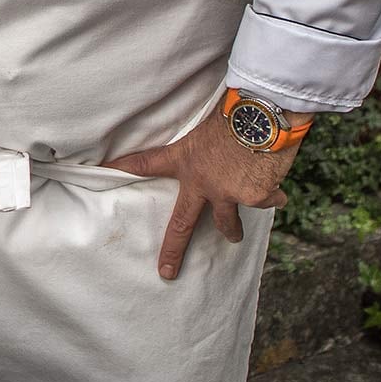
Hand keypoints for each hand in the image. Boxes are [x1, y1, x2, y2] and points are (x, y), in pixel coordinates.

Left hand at [103, 117, 291, 279]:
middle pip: (182, 223)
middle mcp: (203, 182)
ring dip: (232, 231)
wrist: (264, 115)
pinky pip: (269, 200)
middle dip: (174, 249)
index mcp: (185, 159)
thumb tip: (218, 149)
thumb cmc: (237, 110)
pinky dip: (274, 194)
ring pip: (227, 222)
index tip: (104, 170)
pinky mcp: (256, 197)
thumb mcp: (209, 122)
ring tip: (234, 238)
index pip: (146, 163)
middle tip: (167, 271)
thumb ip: (207, 142)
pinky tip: (277, 185)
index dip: (124, 167)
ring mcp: (228, 193)